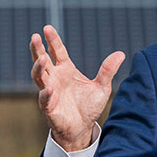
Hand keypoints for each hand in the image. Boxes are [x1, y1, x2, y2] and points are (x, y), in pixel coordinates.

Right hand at [30, 25, 124, 151]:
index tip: (47, 28)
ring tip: (41, 58)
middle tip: (34, 36)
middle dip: (37, 49)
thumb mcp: (102, 86)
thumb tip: (121, 53)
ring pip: (39, 77)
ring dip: (38, 67)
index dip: (52, 40)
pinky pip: (45, 99)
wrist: (83, 128)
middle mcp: (55, 78)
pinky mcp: (49, 107)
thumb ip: (108, 70)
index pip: (57, 52)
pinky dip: (46, 94)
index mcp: (66, 70)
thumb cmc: (89, 106)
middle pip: (42, 60)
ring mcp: (50, 92)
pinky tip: (50, 89)